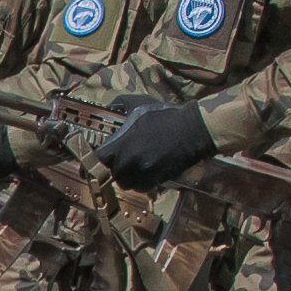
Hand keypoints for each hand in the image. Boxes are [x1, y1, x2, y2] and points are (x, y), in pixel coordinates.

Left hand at [94, 101, 215, 188]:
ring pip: (126, 183)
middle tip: (122, 161)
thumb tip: (110, 106)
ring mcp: (144, 171)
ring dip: (128, 177)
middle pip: (112, 173)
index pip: (99, 158)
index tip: (100, 157)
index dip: (97, 159)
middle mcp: (130, 159)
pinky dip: (141, 182)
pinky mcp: (157, 178)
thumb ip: (120, 104)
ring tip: (134, 167)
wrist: (192, 129)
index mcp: (122, 142)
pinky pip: (142, 187)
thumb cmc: (165, 115)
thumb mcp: (139, 103)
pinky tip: (146, 172)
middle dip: (115, 168)